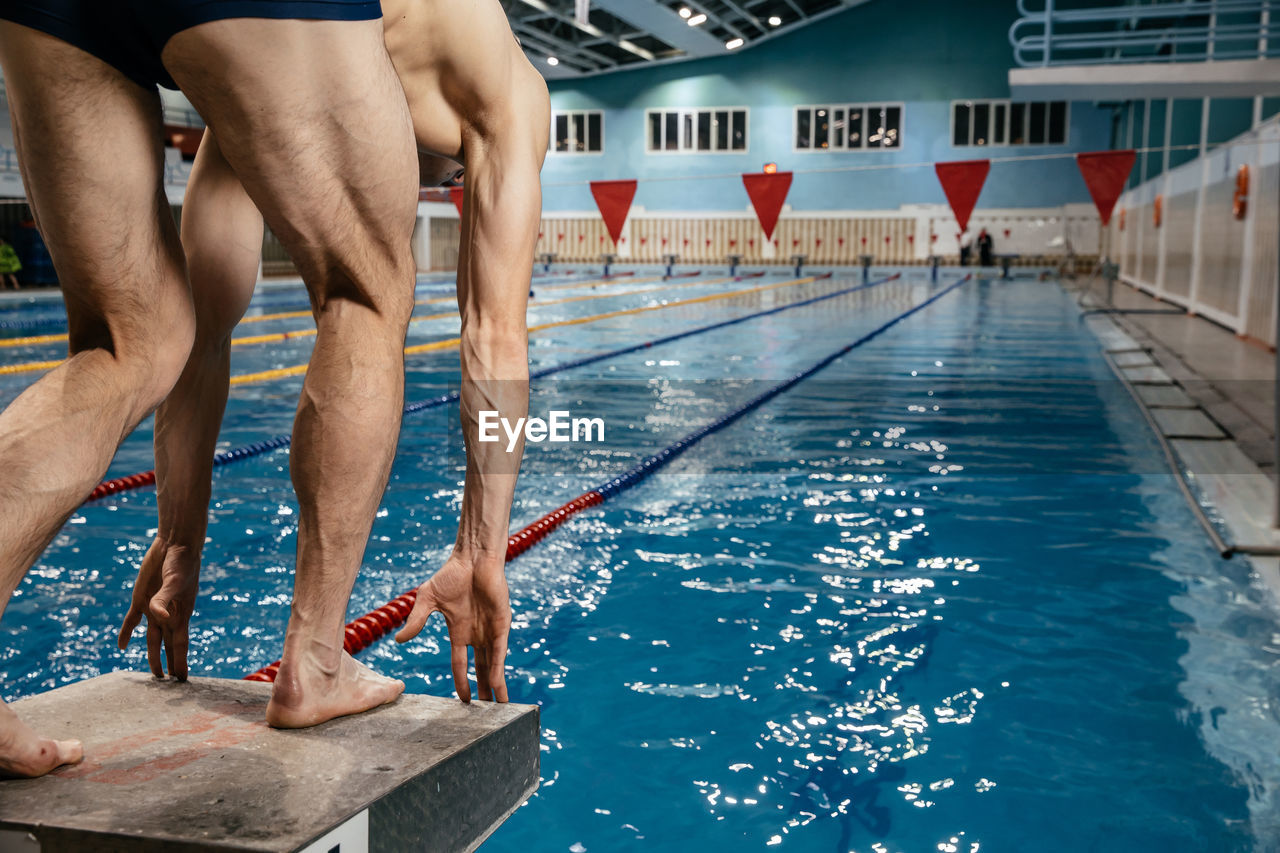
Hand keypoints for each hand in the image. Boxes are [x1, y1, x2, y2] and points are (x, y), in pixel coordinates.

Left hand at [117, 539, 198, 680]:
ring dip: (152, 655)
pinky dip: (126, 633)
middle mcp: (168, 614)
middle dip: (171, 664)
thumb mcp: (175, 581)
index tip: (183, 679)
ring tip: (155, 673)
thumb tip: (160, 618)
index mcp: (181, 613)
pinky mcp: (140, 599)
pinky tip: (121, 646)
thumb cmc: (182, 562)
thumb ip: (165, 600)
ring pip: (152, 638)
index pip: (180, 644)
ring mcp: (154, 608)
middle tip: (171, 683)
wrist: (175, 544)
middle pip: (168, 645)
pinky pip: (131, 621)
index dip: (181, 662)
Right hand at [395, 556, 510, 702]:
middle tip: (487, 712)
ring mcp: (490, 630)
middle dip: (483, 689)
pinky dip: (498, 669)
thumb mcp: (428, 600)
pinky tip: (498, 685)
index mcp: (459, 630)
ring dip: (494, 685)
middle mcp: (476, 634)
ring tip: (499, 707)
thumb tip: (399, 640)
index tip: (464, 701)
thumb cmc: (452, 574)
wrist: (473, 557)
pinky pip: (500, 652)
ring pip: (492, 664)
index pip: (460, 663)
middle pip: (480, 668)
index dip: (462, 682)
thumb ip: (416, 621)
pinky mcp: (502, 624)